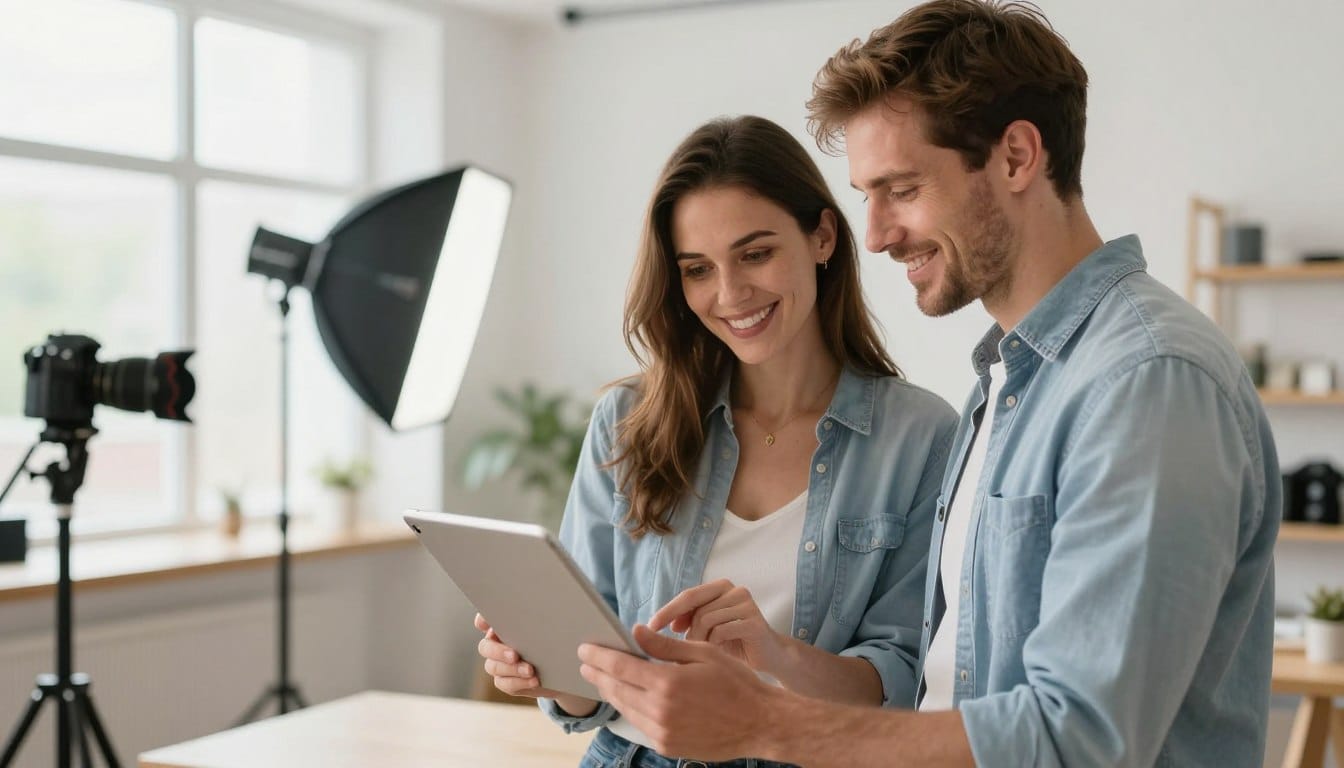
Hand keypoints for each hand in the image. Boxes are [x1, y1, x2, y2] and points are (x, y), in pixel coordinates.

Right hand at [474, 613, 562, 698]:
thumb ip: (541, 623)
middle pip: (485, 646)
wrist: (561, 668)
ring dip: (512, 669)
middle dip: (498, 651)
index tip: (485, 624)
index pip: (485, 620)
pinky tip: (533, 681)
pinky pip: (504, 683)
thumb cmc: (553, 641)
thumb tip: (549, 620)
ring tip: (530, 670)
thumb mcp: (549, 629)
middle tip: (514, 655)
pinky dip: (519, 682)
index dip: (482, 620)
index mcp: (503, 626)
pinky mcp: (505, 681)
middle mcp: (496, 644)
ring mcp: (498, 664)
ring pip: (493, 667)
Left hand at [579, 624, 783, 760]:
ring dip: (612, 692)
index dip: (599, 656)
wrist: (760, 723)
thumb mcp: (703, 654)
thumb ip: (664, 646)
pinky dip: (631, 710)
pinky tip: (629, 699)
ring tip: (603, 679)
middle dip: (598, 674)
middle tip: (587, 663)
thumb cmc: (736, 683)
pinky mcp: (668, 746)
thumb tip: (635, 632)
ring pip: (625, 709)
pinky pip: (641, 725)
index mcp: (668, 683)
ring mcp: (663, 732)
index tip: (585, 648)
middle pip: (616, 689)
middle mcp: (660, 711)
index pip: (620, 666)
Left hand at [647, 579, 784, 674]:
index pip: (688, 595)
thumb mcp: (706, 630)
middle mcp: (735, 590)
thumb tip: (659, 624)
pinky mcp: (754, 621)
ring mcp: (746, 604)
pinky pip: (721, 631)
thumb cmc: (734, 644)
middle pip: (696, 605)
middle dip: (682, 627)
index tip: (650, 627)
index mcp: (721, 587)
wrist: (770, 658)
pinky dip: (714, 644)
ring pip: (706, 618)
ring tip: (703, 652)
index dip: (668, 610)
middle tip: (675, 646)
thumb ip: (687, 621)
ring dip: (698, 640)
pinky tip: (717, 653)